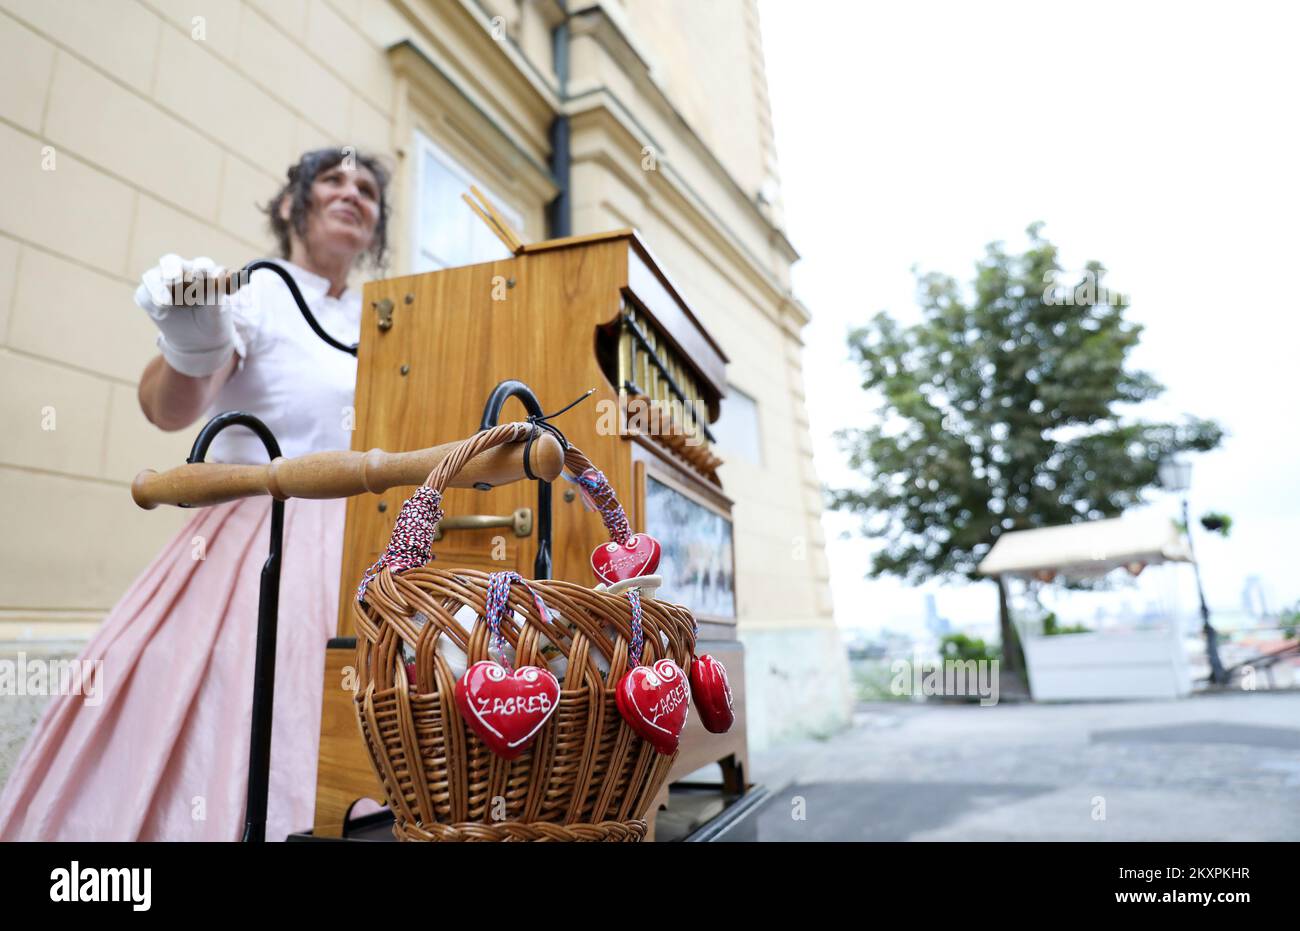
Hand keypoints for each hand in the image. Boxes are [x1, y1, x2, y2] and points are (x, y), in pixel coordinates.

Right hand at [134, 254, 237, 376]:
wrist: (200, 341)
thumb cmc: (213, 319)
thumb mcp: (218, 310)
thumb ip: (216, 295)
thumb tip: (218, 278)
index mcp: (203, 271)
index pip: (201, 264)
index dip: (202, 269)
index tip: (208, 278)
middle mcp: (181, 272)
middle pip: (170, 261)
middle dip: (171, 269)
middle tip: (174, 280)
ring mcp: (162, 283)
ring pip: (152, 276)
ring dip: (157, 287)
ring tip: (165, 302)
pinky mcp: (150, 296)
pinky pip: (143, 294)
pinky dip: (150, 303)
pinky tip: (161, 314)